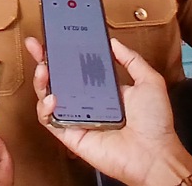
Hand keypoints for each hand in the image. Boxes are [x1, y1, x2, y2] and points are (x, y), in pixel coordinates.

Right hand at [25, 37, 191, 185]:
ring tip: (43, 68)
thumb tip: (114, 42)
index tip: (56, 37)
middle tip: (36, 45)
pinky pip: (49, 121)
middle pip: (58, 78)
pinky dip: (44, 108)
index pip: (78, 67)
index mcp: (103, 89)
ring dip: (41, 81)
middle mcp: (87, 102)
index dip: (65, 52)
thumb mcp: (148, 81)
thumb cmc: (155, 123)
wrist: (155, 155)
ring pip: (48, 97)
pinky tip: (52, 97)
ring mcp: (77, 118)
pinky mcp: (70, 135)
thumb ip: (131, 59)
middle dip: (44, 60)